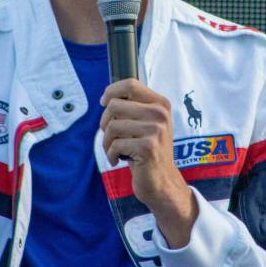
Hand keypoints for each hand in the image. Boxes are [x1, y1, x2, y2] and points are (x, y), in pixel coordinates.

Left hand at [100, 79, 197, 246]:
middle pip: (114, 106)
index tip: (103, 102)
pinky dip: (111, 155)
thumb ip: (133, 108)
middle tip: (111, 137)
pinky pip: (115, 144)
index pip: (130, 84)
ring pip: (112, 126)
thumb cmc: (147, 151)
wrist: (161, 182)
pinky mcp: (148, 147)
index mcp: (160, 104)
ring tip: (115, 150)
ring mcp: (156, 130)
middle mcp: (160, 114)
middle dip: (105, 123)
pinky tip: (118, 160)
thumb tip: (107, 96)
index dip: (111, 91)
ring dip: (107, 142)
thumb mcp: (146, 124)